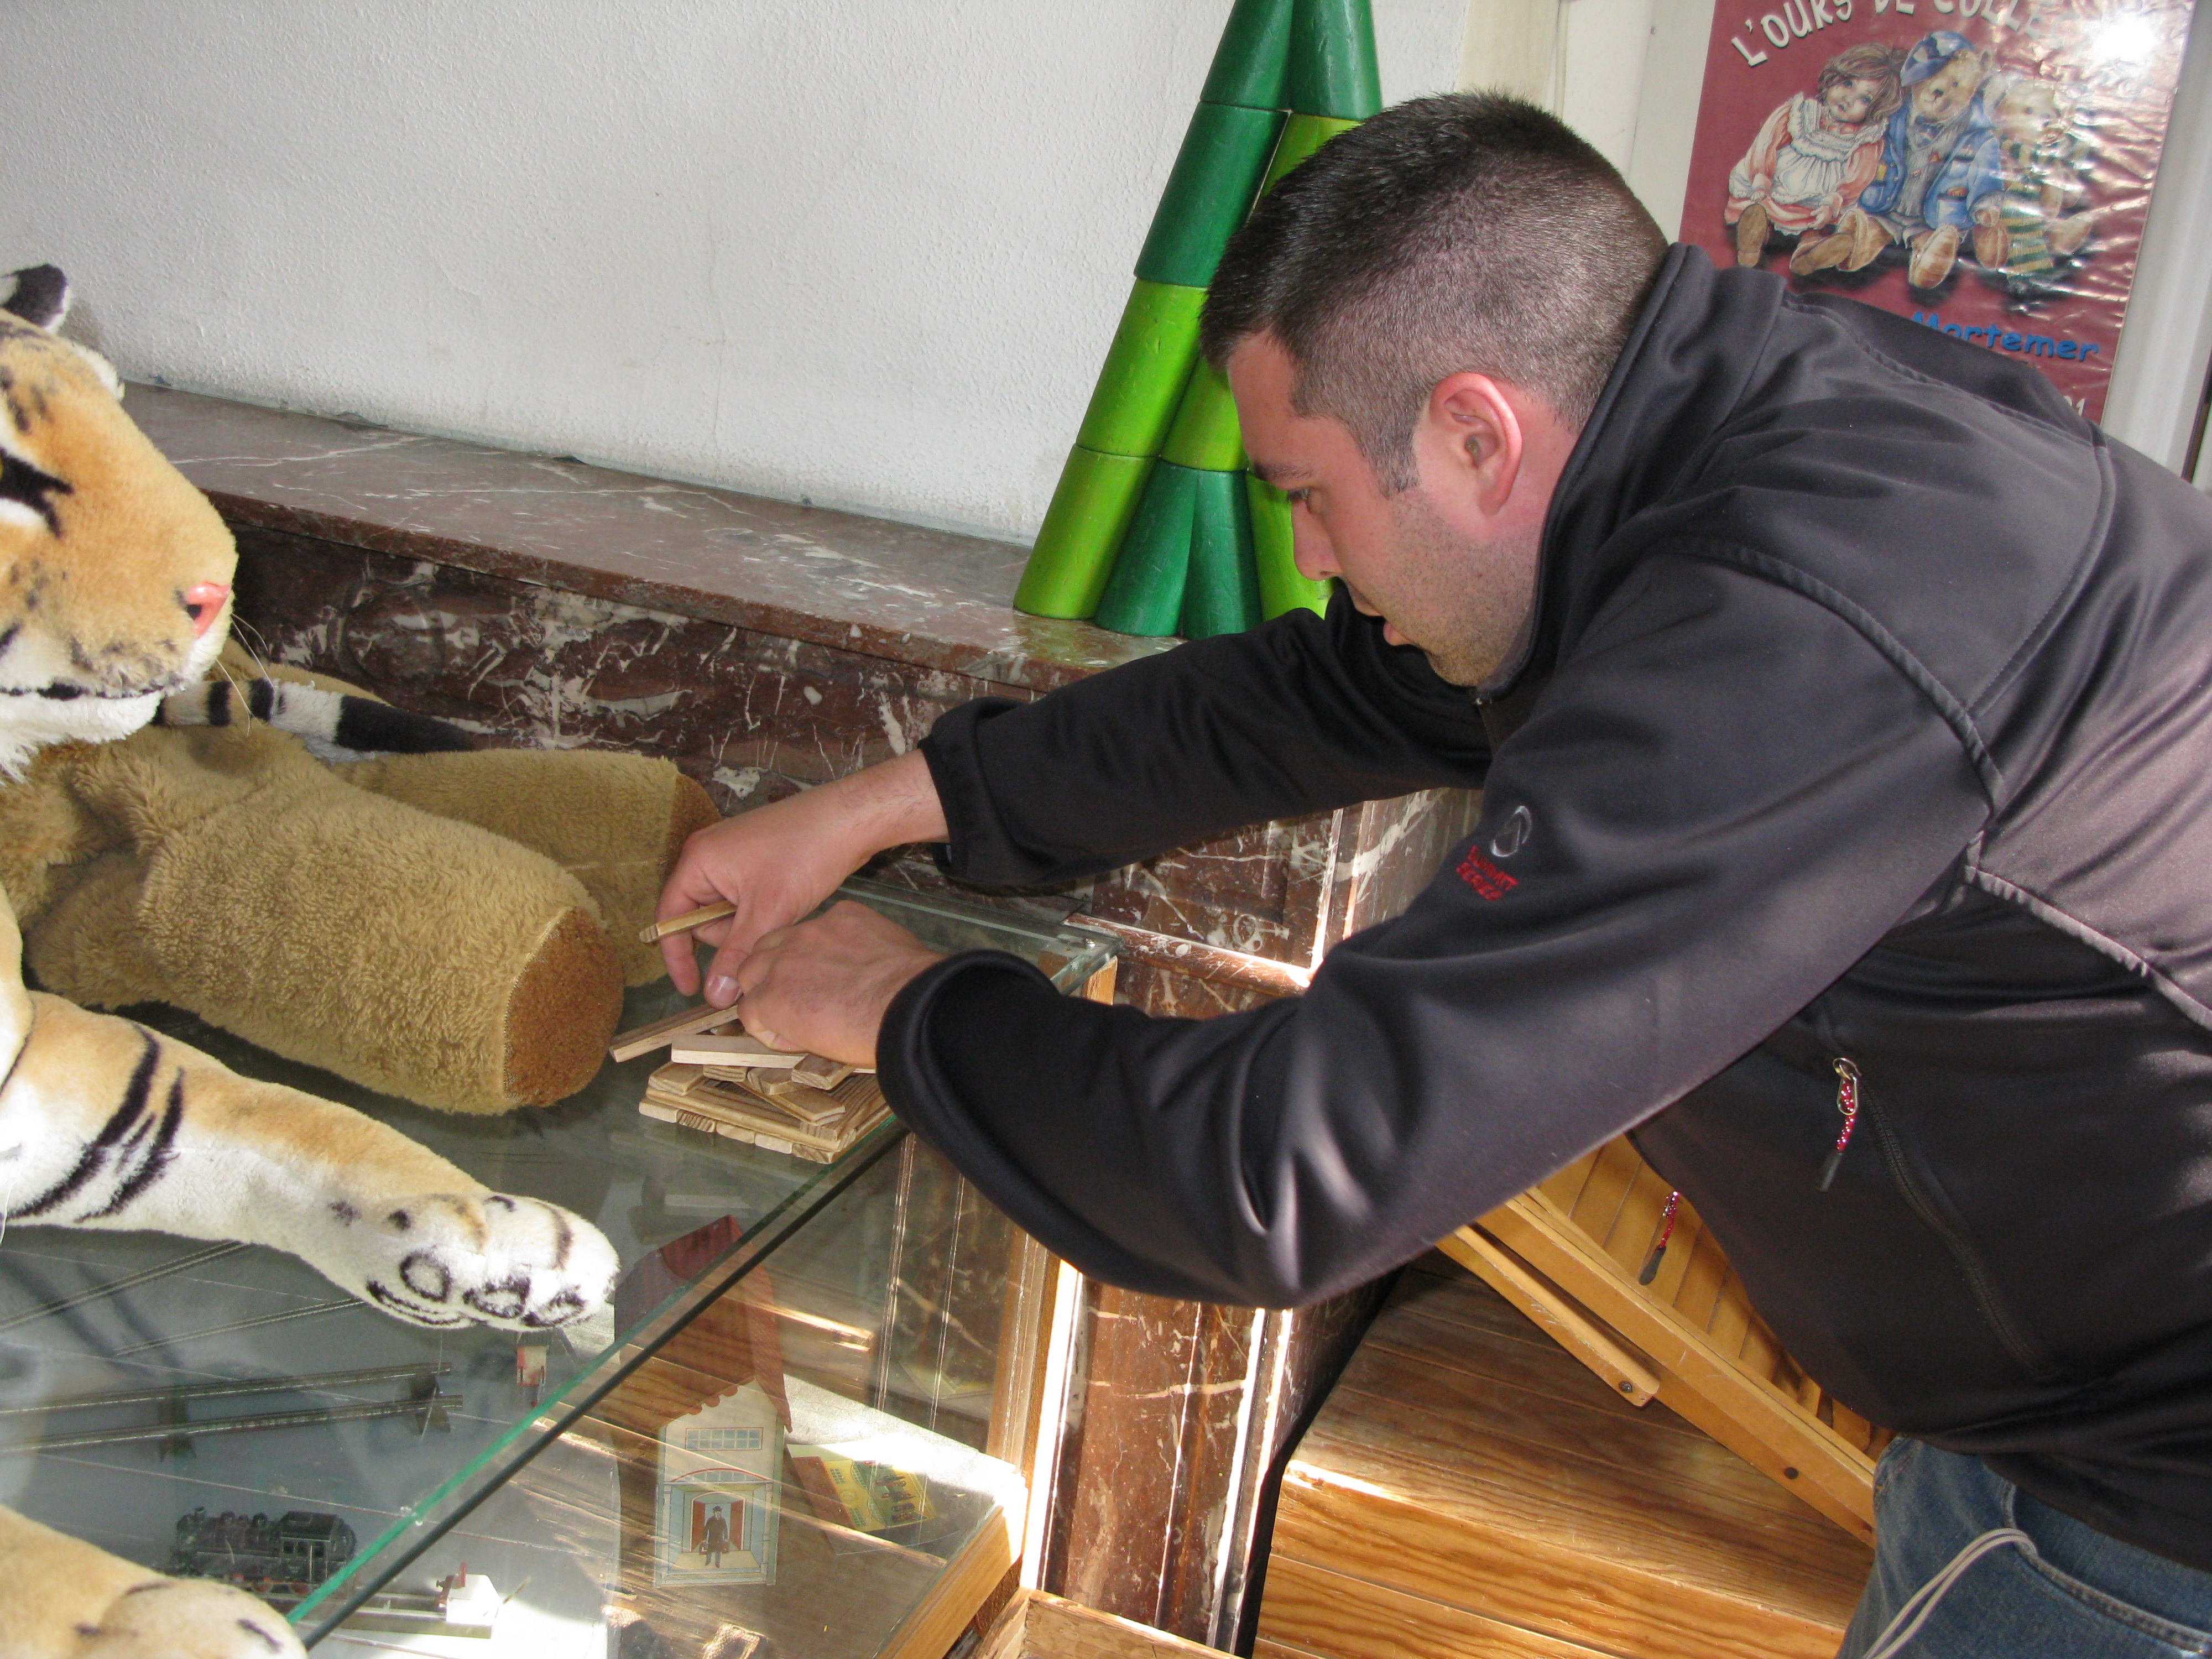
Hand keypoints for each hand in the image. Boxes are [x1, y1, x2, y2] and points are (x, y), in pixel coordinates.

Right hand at [655, 749, 947, 1001]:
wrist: (849, 820)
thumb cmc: (806, 854)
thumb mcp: (767, 913)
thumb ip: (736, 956)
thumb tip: (715, 996)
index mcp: (698, 860)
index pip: (670, 917)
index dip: (677, 956)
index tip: (690, 988)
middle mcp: (708, 855)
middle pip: (700, 917)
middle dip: (729, 936)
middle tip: (764, 930)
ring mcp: (731, 856)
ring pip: (727, 912)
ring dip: (749, 925)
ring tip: (782, 912)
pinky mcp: (754, 860)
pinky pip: (744, 899)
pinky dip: (761, 912)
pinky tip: (787, 905)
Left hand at [727, 901, 942, 1066]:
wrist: (907, 1007)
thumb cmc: (913, 987)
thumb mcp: (895, 949)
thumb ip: (871, 953)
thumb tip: (873, 974)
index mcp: (841, 918)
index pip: (809, 934)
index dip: (811, 961)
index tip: (827, 982)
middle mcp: (806, 933)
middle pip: (771, 948)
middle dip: (778, 973)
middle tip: (801, 1002)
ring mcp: (783, 963)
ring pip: (752, 977)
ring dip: (768, 999)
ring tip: (797, 1024)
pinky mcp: (770, 998)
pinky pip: (752, 1015)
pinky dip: (770, 1032)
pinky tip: (799, 1041)